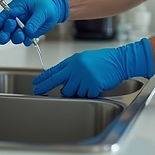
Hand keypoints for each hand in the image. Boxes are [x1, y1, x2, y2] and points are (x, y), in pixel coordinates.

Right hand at [0, 0, 68, 45]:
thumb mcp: (42, 11)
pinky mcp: (26, 34)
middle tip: (10, 33)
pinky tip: (29, 37)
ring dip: (15, 38)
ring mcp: (20, 27)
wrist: (56, 11)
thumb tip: (27, 30)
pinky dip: (24, 41)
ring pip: (11, 37)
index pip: (1, 18)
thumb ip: (34, 21)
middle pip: (2, 30)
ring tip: (22, 35)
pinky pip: (22, 40)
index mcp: (16, 8)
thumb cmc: (47, 6)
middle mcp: (15, 18)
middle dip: (3, 34)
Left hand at [32, 38, 154, 97]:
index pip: (54, 70)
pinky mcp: (91, 85)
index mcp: (73, 61)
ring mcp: (83, 77)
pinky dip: (89, 93)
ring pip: (71, 92)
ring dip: (77, 91)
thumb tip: (62, 81)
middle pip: (56, 81)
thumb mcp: (83, 59)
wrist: (119, 60)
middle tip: (37, 91)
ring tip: (87, 83)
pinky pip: (84, 95)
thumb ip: (72, 69)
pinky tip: (95, 85)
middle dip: (45, 87)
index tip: (35, 82)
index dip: (43, 77)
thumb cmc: (103, 60)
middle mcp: (76, 68)